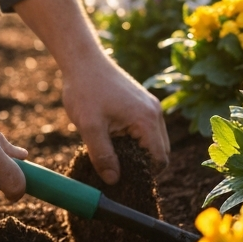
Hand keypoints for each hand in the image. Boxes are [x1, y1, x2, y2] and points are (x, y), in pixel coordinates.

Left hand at [61, 53, 169, 183]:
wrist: (82, 60)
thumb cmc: (85, 90)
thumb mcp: (90, 127)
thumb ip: (102, 155)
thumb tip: (113, 180)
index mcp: (147, 120)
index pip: (159, 160)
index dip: (145, 174)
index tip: (125, 179)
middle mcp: (155, 112)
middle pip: (160, 151)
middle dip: (143, 164)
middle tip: (118, 169)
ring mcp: (150, 105)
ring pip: (154, 140)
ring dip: (138, 151)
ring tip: (114, 154)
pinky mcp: (142, 101)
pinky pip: (146, 128)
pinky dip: (135, 138)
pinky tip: (113, 138)